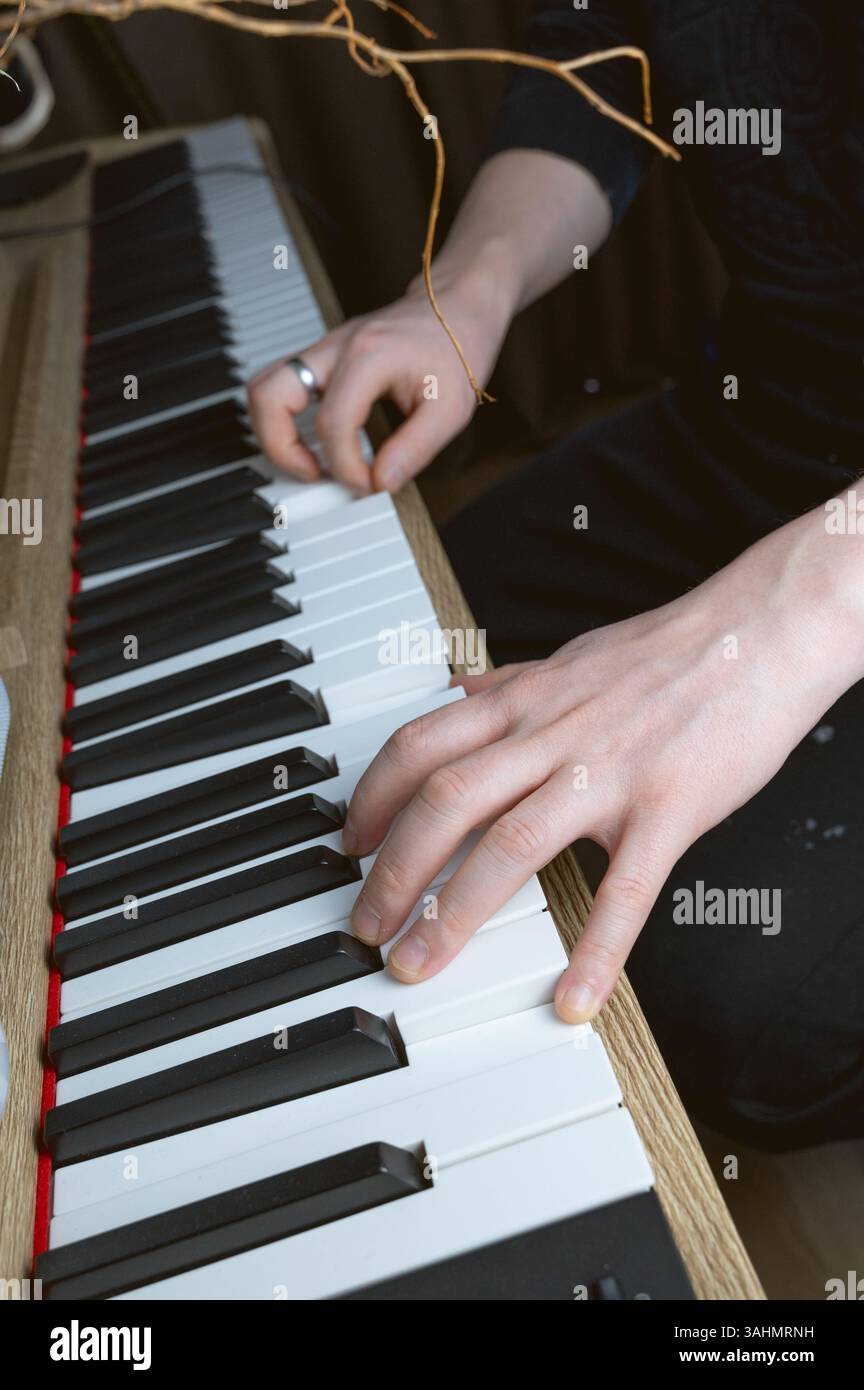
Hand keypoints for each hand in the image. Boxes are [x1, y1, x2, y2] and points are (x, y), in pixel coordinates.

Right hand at [247, 265, 510, 494]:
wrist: (457, 307)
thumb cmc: (456, 349)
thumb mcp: (450, 409)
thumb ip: (414, 450)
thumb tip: (381, 483)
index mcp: (367, 357)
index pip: (332, 423)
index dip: (346, 467)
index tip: (370, 485)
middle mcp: (335, 348)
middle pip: (269, 395)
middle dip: (281, 448)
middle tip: (315, 474)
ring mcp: (323, 349)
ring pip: (263, 387)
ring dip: (274, 433)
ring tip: (310, 462)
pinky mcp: (322, 358)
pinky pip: (281, 387)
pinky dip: (285, 420)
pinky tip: (316, 442)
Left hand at [343, 505, 861, 1020]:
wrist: (759, 632)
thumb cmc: (668, 652)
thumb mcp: (569, 658)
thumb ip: (511, 683)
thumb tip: (460, 693)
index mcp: (525, 701)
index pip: (420, 746)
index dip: (372, 799)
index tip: (351, 844)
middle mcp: (551, 734)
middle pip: (444, 801)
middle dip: (392, 871)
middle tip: (365, 927)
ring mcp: (607, 772)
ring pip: (511, 844)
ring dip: (453, 914)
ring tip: (419, 964)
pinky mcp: (667, 808)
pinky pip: (626, 890)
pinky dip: (595, 952)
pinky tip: (572, 1000)